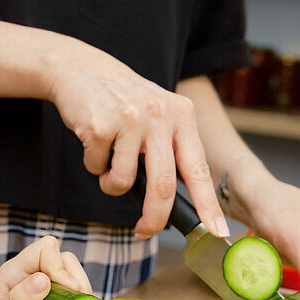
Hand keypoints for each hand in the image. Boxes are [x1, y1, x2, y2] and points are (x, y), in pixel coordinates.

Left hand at [0, 236, 92, 299]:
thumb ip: (18, 299)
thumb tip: (43, 281)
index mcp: (15, 269)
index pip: (46, 248)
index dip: (58, 267)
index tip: (64, 292)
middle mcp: (31, 272)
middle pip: (64, 258)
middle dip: (75, 280)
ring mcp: (42, 285)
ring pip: (73, 274)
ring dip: (80, 293)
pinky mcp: (51, 299)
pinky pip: (73, 292)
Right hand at [44, 42, 228, 239]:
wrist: (81, 69)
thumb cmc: (122, 100)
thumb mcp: (159, 113)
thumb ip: (172, 148)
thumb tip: (179, 202)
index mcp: (182, 114)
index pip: (198, 168)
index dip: (208, 204)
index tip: (218, 231)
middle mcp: (160, 114)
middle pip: (163, 185)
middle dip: (154, 217)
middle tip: (145, 230)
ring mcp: (129, 119)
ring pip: (124, 181)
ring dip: (112, 183)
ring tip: (108, 160)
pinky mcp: (99, 126)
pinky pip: (97, 168)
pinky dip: (93, 165)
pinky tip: (93, 142)